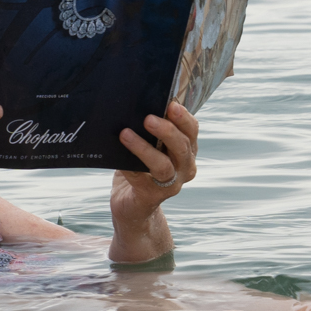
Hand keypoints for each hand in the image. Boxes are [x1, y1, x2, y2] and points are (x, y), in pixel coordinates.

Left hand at [110, 101, 197, 228]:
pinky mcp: (152, 197)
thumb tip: (133, 108)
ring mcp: (171, 185)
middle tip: (148, 118)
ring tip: (126, 134)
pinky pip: (141, 179)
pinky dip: (130, 167)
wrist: (133, 206)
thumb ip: (148, 131)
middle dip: (167, 130)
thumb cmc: (140, 168)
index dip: (183, 117)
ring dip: (144, 149)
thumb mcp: (149, 147)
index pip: (192, 131)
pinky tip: (119, 160)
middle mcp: (185, 168)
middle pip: (182, 147)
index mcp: (187, 151)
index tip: (171, 104)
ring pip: (164, 165)